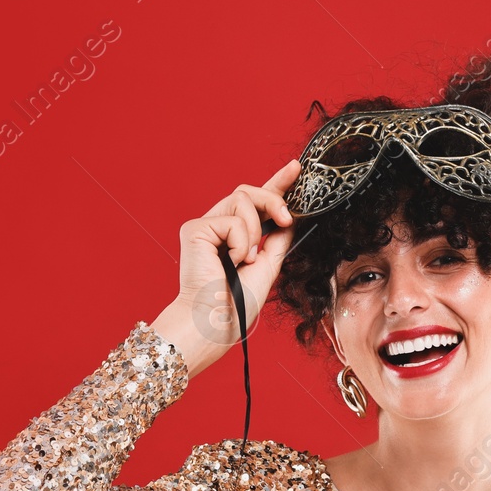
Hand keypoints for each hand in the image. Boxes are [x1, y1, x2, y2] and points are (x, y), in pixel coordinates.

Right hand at [174, 158, 300, 349]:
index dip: (276, 184)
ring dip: (255, 230)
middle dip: (273, 200)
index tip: (296, 169)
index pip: (256, 203)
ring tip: (246, 258)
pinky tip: (233, 261)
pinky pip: (233, 220)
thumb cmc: (236, 304)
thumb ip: (277, 240)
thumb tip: (290, 218)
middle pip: (249, 192)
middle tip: (286, 220)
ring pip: (242, 199)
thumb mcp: (267, 266)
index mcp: (234, 236)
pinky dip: (241, 242)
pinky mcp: (195, 229)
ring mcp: (205, 226)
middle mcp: (217, 226)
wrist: (217, 321)